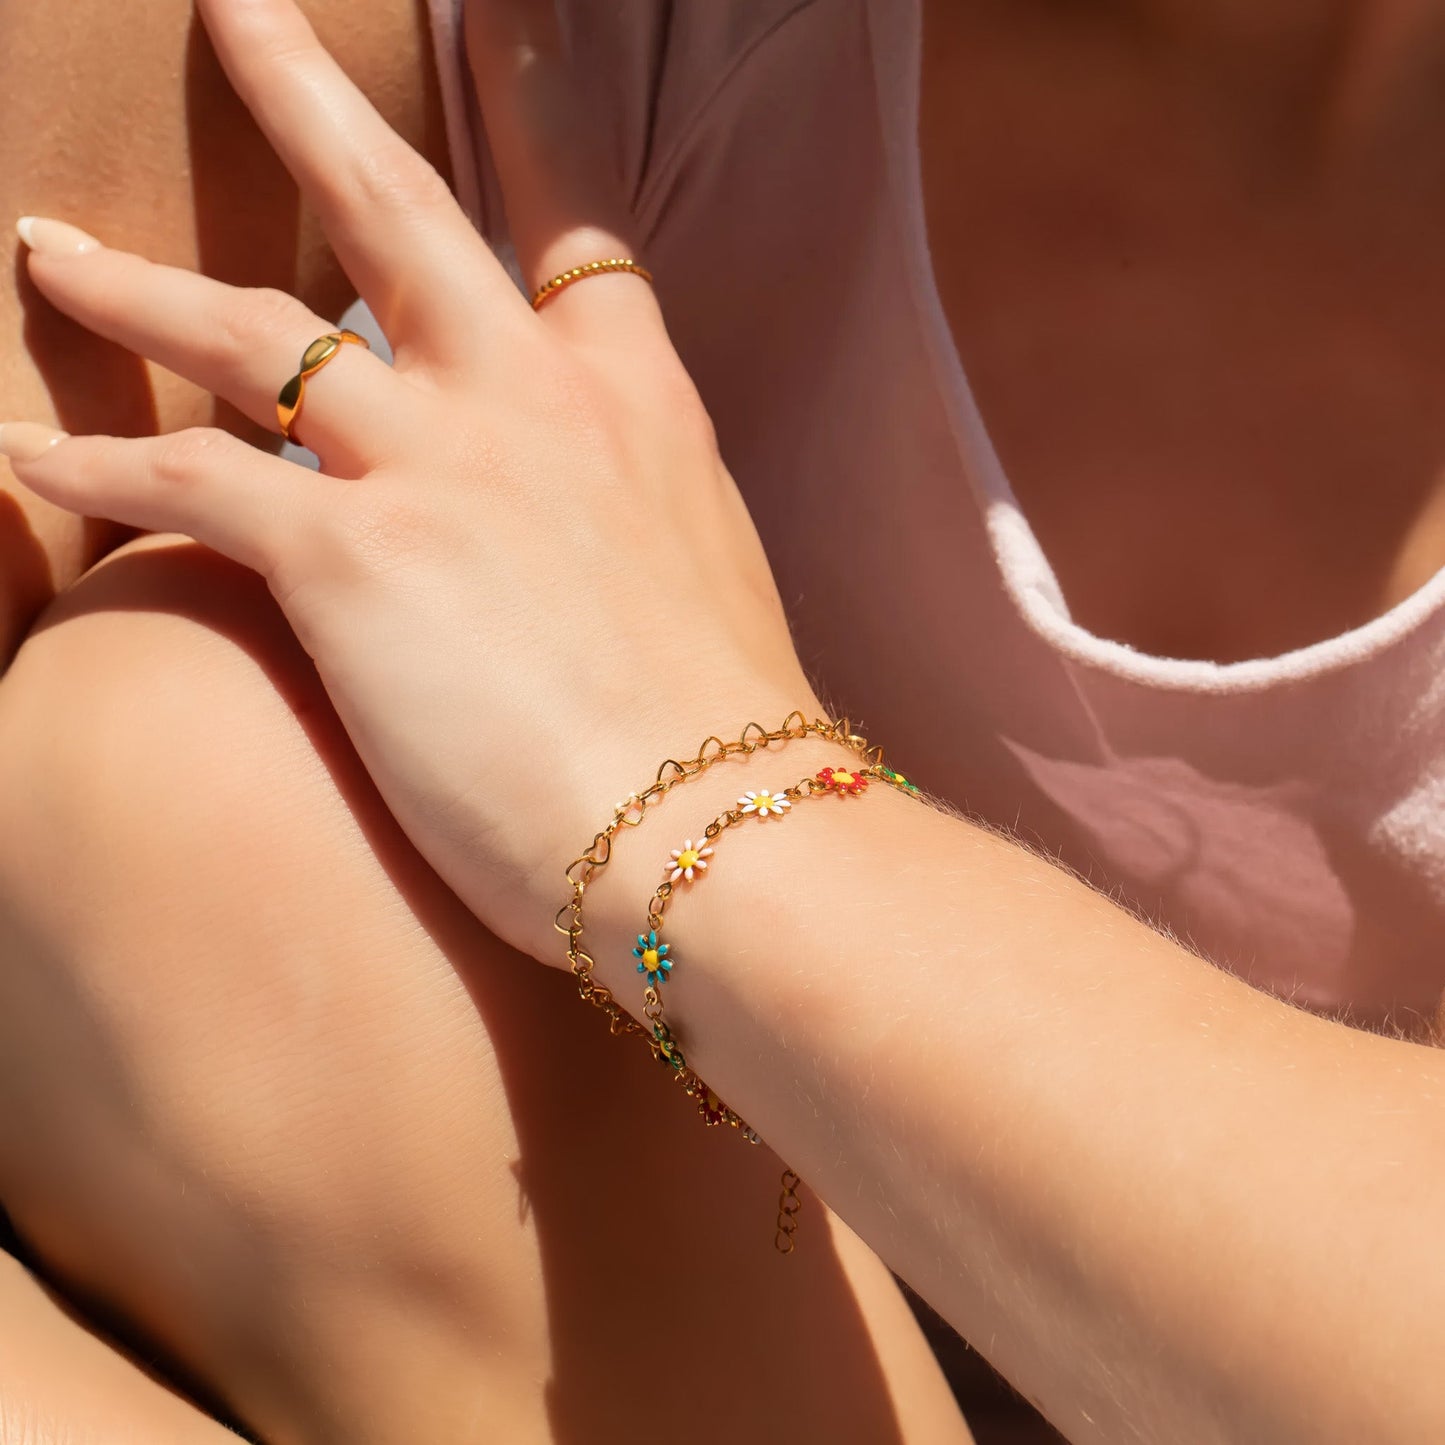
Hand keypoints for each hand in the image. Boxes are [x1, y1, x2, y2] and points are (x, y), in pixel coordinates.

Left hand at [4, 0, 818, 965]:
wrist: (723, 828)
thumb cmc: (726, 742)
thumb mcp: (708, 589)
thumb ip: (637, 524)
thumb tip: (596, 542)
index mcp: (635, 410)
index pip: (574, 246)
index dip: (529, 155)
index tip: (493, 79)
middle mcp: (531, 402)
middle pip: (397, 210)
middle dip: (306, 99)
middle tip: (241, 15)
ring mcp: (439, 465)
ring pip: (252, 333)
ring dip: (135, 287)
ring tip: (50, 248)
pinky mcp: (356, 561)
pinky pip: (193, 481)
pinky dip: (102, 466)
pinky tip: (29, 453)